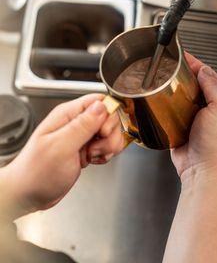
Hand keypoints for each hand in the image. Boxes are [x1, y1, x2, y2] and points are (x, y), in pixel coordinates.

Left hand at [0, 94, 123, 218]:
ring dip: (108, 146)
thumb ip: (82, 125)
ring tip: (92, 156)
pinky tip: (93, 161)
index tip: (104, 132)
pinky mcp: (85, 149)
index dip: (108, 114)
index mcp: (67, 114)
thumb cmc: (37, 172)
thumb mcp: (61, 147)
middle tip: (95, 148)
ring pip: (109, 132)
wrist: (29, 194)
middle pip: (108, 117)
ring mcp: (81, 136)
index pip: (98, 100)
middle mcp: (75, 122)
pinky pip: (105, 145)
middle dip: (110, 134)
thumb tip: (102, 106)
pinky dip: (105, 154)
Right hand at [172, 53, 216, 180]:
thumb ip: (214, 86)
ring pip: (183, 96)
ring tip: (164, 80)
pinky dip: (168, 104)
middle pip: (196, 84)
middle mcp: (213, 109)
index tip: (184, 56)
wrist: (203, 169)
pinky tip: (162, 99)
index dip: (197, 64)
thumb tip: (204, 70)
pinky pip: (174, 110)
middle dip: (184, 75)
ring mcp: (197, 118)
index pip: (210, 76)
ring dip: (175, 89)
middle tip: (171, 66)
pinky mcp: (183, 126)